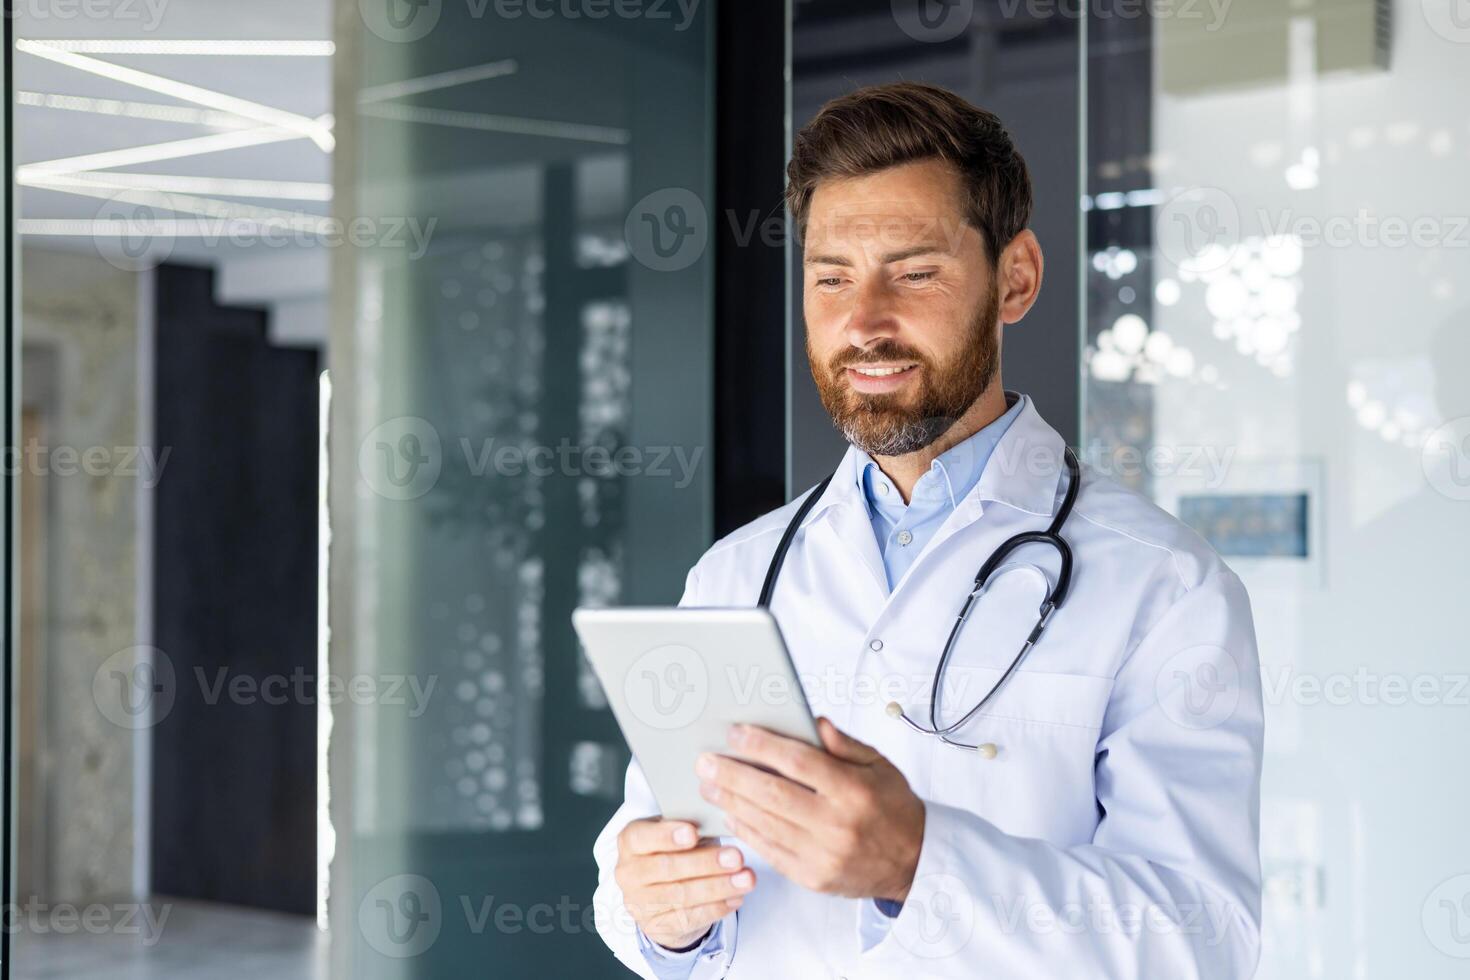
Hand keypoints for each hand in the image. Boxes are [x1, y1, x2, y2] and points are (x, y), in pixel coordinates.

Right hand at [614, 817, 755, 950]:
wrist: (660, 893)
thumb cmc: (673, 851)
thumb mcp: (675, 833)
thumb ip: (690, 828)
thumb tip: (720, 823)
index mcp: (630, 841)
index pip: (642, 837)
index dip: (667, 836)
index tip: (693, 833)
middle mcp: (629, 873)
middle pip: (667, 868)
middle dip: (705, 863)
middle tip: (735, 857)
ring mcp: (639, 902)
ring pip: (681, 895)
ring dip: (718, 887)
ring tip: (745, 879)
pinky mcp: (656, 926)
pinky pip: (689, 918)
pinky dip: (716, 907)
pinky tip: (735, 897)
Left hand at [697, 717, 924, 902]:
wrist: (913, 862)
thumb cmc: (893, 807)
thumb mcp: (879, 765)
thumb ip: (843, 744)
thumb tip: (812, 721)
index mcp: (854, 790)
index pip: (798, 762)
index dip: (762, 745)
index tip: (735, 734)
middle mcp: (837, 823)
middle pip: (772, 793)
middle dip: (732, 775)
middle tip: (705, 761)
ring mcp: (823, 854)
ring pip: (765, 823)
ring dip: (731, 802)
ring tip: (709, 785)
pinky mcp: (812, 877)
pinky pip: (769, 850)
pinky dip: (746, 830)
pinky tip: (731, 814)